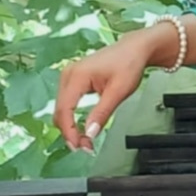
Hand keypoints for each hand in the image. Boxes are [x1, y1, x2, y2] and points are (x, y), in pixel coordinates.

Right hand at [53, 27, 164, 151]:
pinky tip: (81, 127)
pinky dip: (72, 117)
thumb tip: (89, 133)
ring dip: (70, 126)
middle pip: (60, 111)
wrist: (134, 48)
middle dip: (69, 131)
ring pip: (62, 108)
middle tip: (85, 147)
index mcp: (77, 75)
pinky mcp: (73, 79)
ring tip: (85, 139)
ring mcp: (69, 75)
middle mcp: (69, 74)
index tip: (79, 146)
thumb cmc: (129, 64)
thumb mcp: (119, 91)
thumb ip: (102, 113)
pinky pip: (67, 102)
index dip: (69, 131)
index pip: (65, 109)